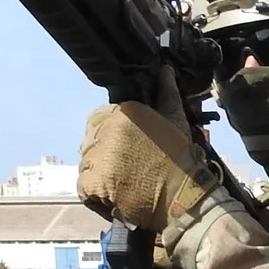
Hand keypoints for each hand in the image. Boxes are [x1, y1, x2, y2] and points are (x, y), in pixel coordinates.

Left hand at [76, 101, 217, 239]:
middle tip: (129, 171)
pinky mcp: (91, 183)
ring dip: (102, 176)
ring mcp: (97, 158)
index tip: (128, 151)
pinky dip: (97, 196)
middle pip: (92, 142)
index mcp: (123, 113)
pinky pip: (85, 188)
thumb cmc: (182, 161)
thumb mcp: (176, 121)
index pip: (100, 120)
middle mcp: (106, 131)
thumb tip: (165, 70)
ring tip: (125, 185)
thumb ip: (166, 94)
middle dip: (106, 156)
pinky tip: (117, 197)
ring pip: (88, 165)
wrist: (184, 197)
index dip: (112, 138)